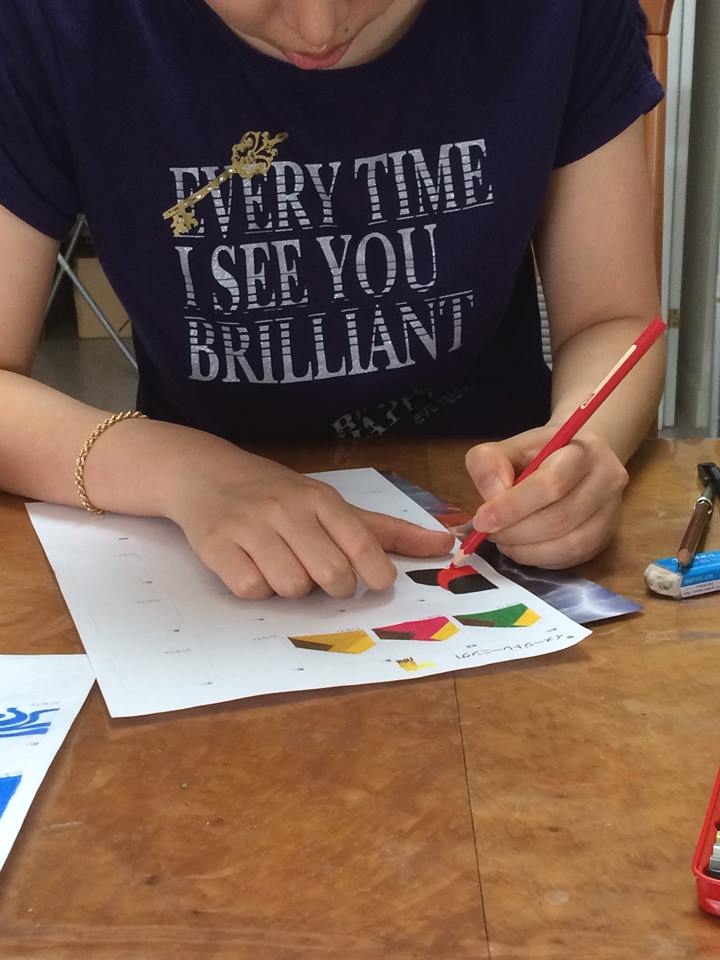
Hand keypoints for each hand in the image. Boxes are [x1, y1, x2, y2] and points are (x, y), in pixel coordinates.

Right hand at [165, 443, 453, 598]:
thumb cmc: (278, 494)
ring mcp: (249, 526)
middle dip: (333, 587)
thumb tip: (445, 543)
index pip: (362, 544)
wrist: (205, 473)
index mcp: (321, 498)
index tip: (374, 581)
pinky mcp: (215, 545)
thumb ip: (386, 530)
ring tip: (281, 565)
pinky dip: (255, 588)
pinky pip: (250, 589)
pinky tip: (251, 567)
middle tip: (321, 575)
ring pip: (290, 587)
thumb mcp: (331, 503)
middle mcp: (287, 508)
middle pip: (330, 575)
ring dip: (290, 588)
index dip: (375, 574)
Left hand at [464, 427, 628, 567]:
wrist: (573, 460)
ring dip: (526, 549)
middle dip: (515, 531)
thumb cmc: (538, 454)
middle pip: (559, 518)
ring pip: (569, 544)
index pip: (550, 484)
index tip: (482, 520)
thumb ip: (489, 464)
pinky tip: (521, 548)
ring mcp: (611, 511)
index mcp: (583, 450)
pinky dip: (540, 559)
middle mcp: (607, 480)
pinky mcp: (605, 537)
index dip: (511, 507)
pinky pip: (572, 559)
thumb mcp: (507, 447)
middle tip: (489, 532)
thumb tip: (492, 497)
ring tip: (503, 540)